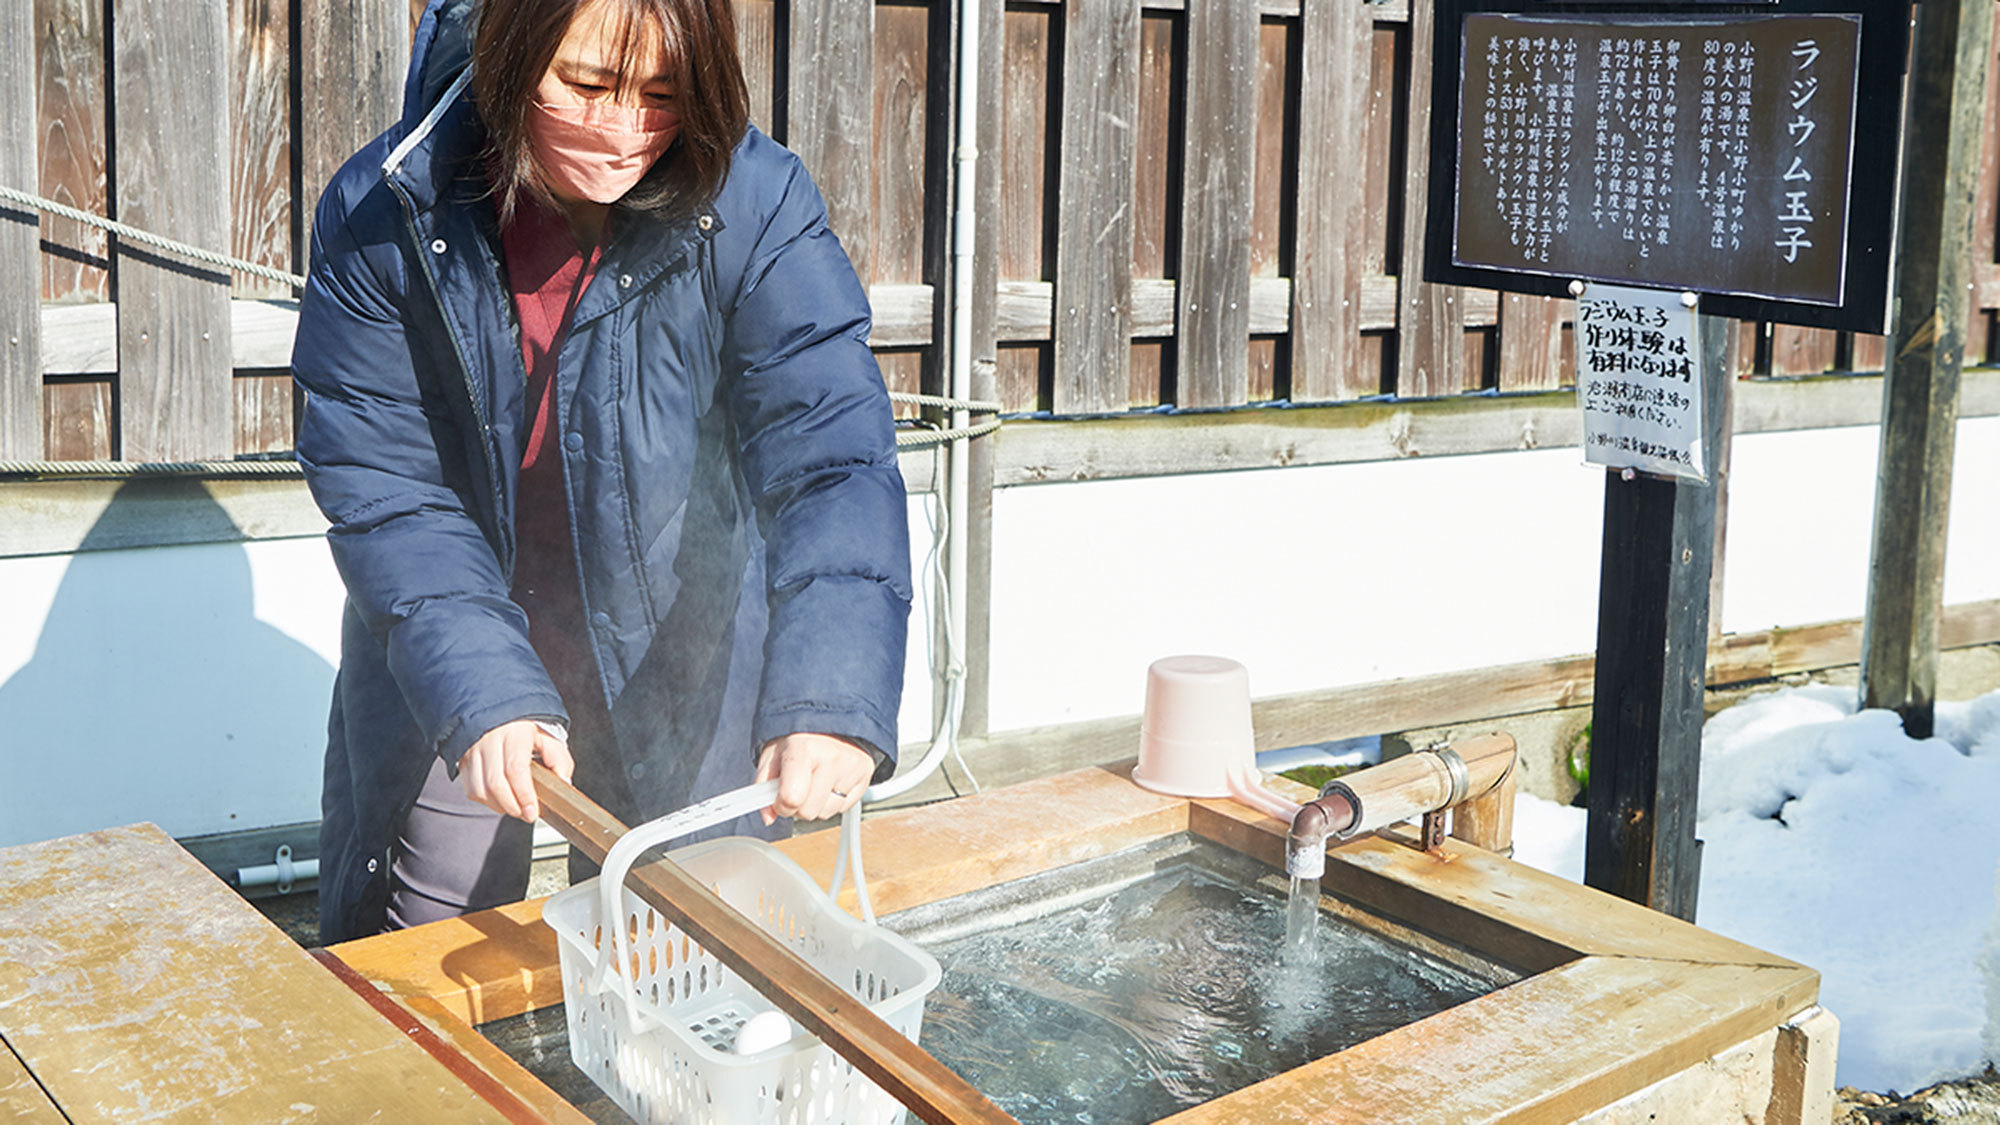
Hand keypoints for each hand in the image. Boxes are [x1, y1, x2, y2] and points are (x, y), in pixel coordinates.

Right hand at [457, 719, 574, 821]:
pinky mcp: (462, 759)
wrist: (498, 711)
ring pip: (480, 790)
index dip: (524, 795)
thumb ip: (559, 759)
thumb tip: (564, 782)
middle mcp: (489, 740)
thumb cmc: (525, 727)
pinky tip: (500, 799)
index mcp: (514, 733)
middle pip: (496, 784)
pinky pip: (471, 789)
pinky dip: (485, 800)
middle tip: (527, 814)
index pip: (515, 769)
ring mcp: (472, 750)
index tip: (533, 811)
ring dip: (499, 806)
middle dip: (513, 806)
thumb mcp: (549, 737)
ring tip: (515, 807)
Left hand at [753, 733, 874, 824]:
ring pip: (826, 813)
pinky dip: (833, 801)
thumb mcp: (773, 753)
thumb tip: (768, 816)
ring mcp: (851, 767)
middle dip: (798, 806)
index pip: (791, 798)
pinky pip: (843, 808)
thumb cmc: (801, 736)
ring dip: (816, 805)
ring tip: (814, 783)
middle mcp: (831, 757)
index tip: (779, 797)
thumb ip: (764, 785)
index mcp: (804, 748)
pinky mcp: (865, 775)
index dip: (781, 804)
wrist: (831, 717)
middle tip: (797, 788)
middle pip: (808, 811)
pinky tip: (829, 782)